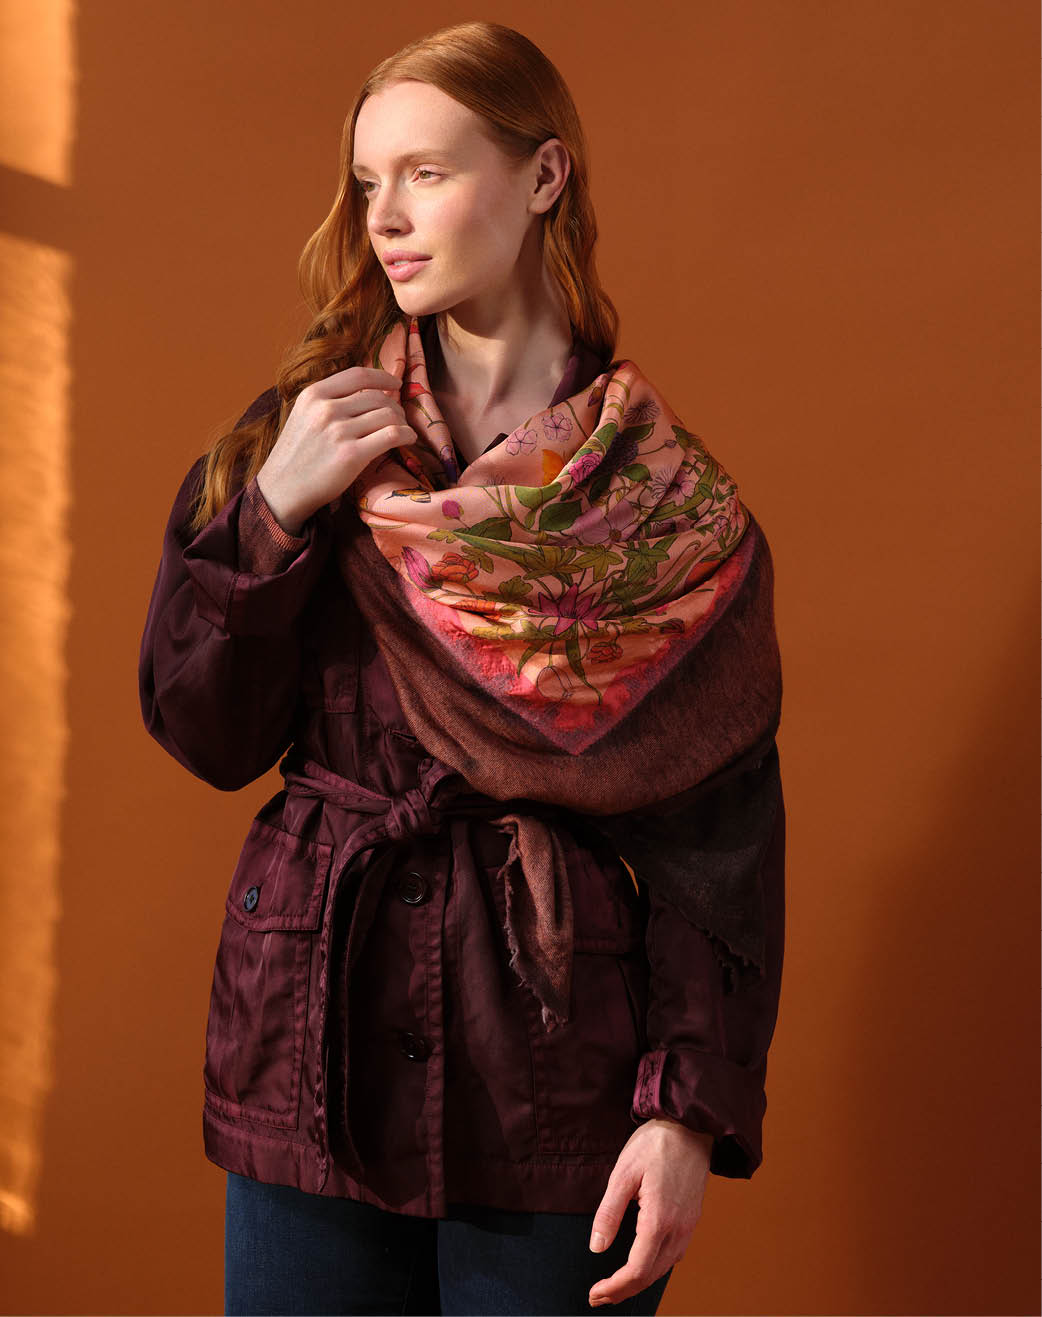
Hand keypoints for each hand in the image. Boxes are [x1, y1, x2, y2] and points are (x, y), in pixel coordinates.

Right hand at [255, 366, 418, 532]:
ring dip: (402, 422)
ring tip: (402, 431)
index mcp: (313, 395)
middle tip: (398, 419)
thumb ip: (329, 402)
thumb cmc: (296, 456)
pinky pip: (392, 435)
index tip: (396, 384)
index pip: (358, 375)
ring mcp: (338, 431)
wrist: (282, 490)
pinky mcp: (351, 455)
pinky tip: (408, 439)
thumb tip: (369, 393)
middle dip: (394, 407)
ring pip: (388, 415)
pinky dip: (406, 435)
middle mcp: (326, 409)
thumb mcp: (303, 416)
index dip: (383, 377)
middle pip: (377, 397)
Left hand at [587, 1117, 712, 1307]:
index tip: (594, 1293)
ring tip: (615, 1286)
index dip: (615, 1287)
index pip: (636, 1270)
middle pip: (650, 1276)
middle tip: (598, 1295)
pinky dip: (655, 1267)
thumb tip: (597, 1247)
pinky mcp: (692, 1218)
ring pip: (664, 1268)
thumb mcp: (623, 1173)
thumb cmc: (655, 1144)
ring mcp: (688, 1225)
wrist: (690, 1125)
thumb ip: (609, 1213)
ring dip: (639, 1282)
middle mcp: (678, 1229)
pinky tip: (643, 1263)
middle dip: (623, 1291)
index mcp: (659, 1220)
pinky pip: (674, 1254)